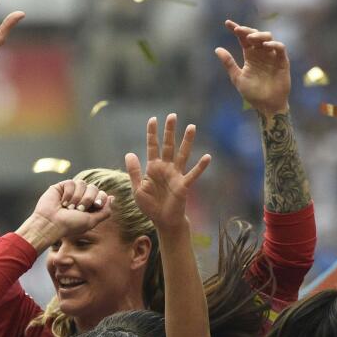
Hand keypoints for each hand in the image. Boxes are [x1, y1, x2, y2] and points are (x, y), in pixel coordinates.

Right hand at [19, 179, 112, 250]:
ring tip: (68, 207)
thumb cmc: (70, 225)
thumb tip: (112, 198)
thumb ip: (105, 211)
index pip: (102, 194)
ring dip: (77, 197)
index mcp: (89, 205)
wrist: (51, 224)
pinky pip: (71, 182)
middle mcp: (81, 197)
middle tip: (79, 209)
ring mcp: (71, 191)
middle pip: (93, 187)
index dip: (100, 198)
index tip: (96, 206)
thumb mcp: (91, 221)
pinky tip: (62, 202)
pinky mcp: (61, 187)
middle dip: (88, 199)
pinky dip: (68, 194)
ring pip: (83, 184)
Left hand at [124, 114, 210, 232]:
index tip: (153, 119)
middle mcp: (166, 168)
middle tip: (172, 116)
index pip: (152, 147)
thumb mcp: (137, 189)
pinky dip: (200, 166)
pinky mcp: (184, 185)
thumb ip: (134, 172)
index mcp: (153, 168)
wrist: (162, 220)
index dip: (152, 134)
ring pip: (182, 155)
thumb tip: (129, 153)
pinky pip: (193, 174)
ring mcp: (176, 175)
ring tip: (191, 127)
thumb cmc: (150, 205)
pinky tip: (207, 157)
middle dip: (169, 131)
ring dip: (187, 142)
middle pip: (168, 146)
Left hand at [214, 20, 289, 119]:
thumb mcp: (237, 77)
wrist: (266, 105)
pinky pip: (280, 48)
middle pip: (255, 35)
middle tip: (238, 30)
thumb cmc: (252, 93)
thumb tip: (217, 49)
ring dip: (259, 35)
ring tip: (249, 37)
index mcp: (250, 56)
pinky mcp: (282, 61)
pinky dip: (274, 44)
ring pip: (268, 38)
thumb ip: (229, 63)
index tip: (227, 23)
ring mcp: (272, 56)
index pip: (243, 39)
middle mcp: (261, 53)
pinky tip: (265, 45)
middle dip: (247, 30)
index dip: (236, 30)